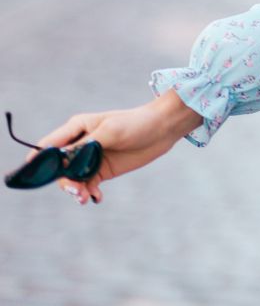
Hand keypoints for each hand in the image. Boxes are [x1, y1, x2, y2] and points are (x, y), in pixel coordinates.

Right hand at [27, 90, 201, 205]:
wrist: (162, 129)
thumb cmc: (136, 123)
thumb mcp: (111, 131)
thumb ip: (86, 145)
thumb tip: (62, 159)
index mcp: (76, 128)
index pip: (48, 146)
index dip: (38, 161)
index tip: (36, 177)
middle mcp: (79, 144)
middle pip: (58, 168)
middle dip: (63, 181)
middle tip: (76, 191)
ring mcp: (90, 158)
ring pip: (72, 179)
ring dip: (75, 190)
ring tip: (86, 198)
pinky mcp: (102, 170)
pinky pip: (88, 185)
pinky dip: (89, 193)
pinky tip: (96, 198)